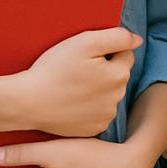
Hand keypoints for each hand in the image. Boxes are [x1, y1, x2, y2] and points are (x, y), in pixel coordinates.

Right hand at [22, 27, 140, 136]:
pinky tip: (72, 101)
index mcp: (118, 75)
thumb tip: (138, 40)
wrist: (28, 102)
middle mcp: (117, 99)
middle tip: (77, 69)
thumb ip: (117, 38)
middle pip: (118, 74)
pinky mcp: (93, 129)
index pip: (125, 54)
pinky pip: (98, 111)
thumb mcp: (85, 42)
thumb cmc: (54, 69)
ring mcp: (105, 117)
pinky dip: (90, 106)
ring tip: (73, 86)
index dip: (106, 50)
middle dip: (104, 69)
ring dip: (98, 88)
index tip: (86, 55)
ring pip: (109, 94)